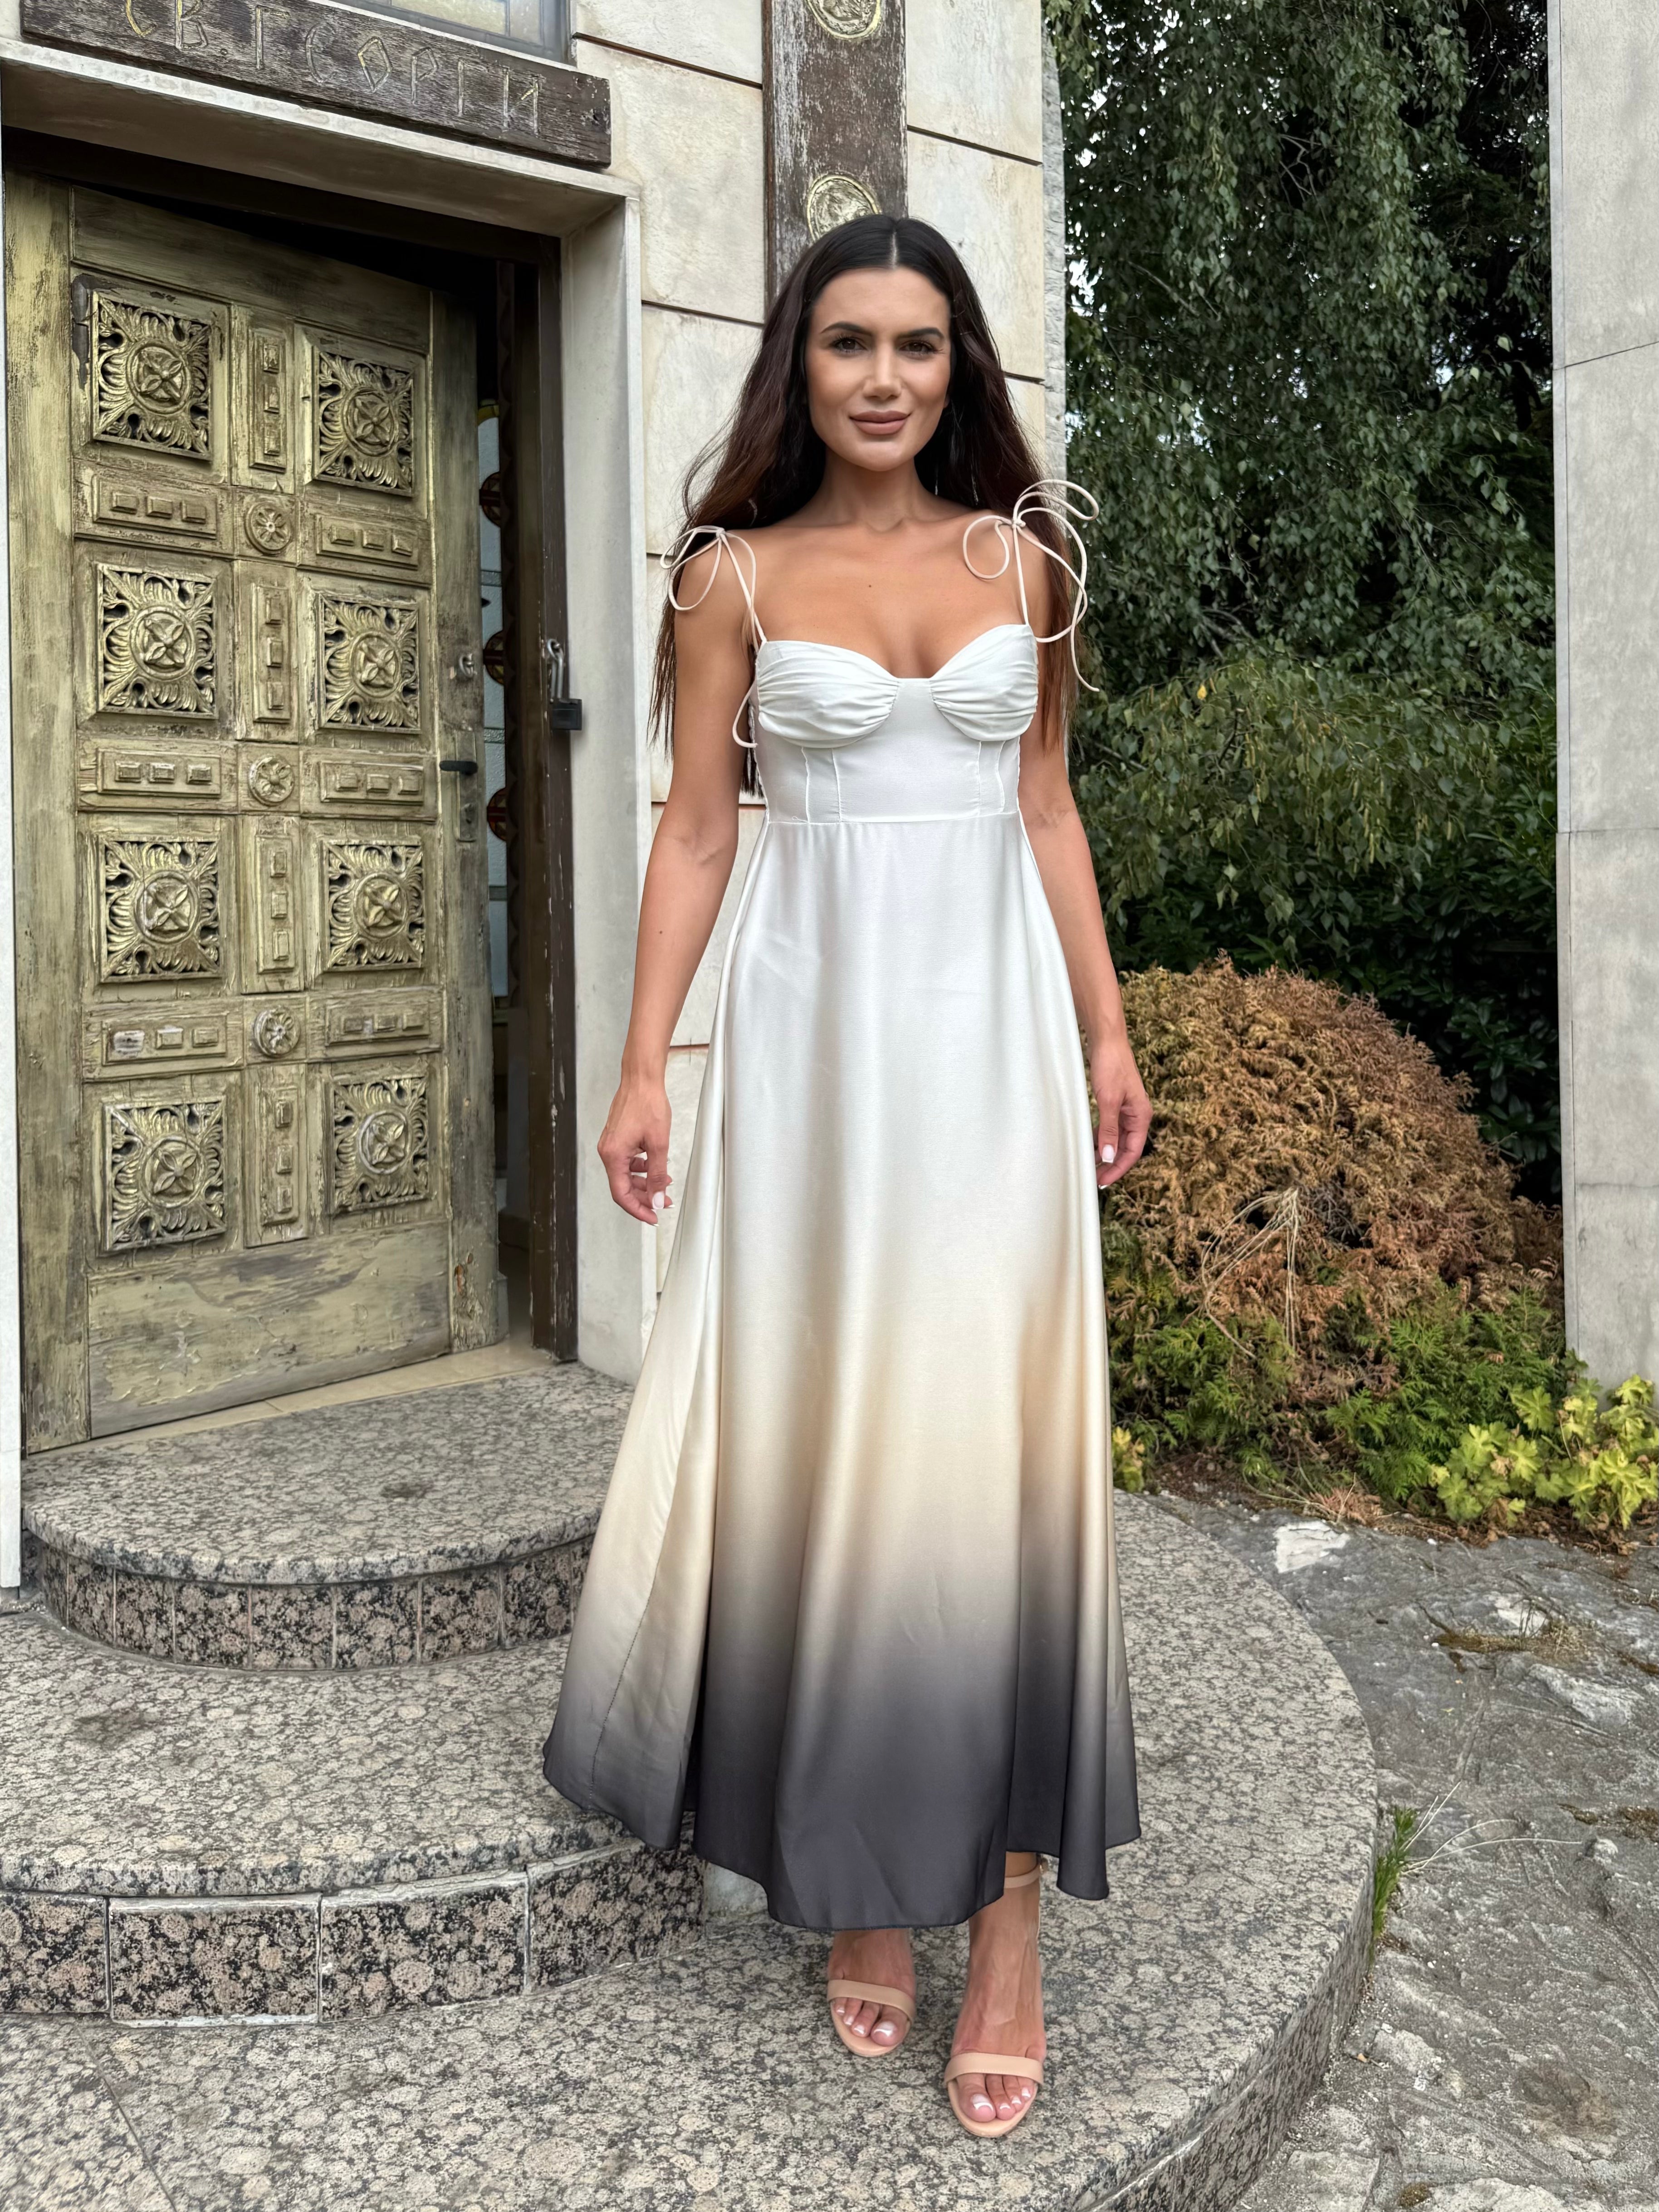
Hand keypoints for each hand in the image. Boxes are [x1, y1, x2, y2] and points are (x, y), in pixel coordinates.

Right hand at [598, 1073, 673, 1224]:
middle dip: (644, 1197)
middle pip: (623, 1186)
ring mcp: (611, 1144)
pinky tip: (655, 1167)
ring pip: (626, 1174)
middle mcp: (608, 1151)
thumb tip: (657, 1198)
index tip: (652, 1217)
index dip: (637, 1209)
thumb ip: (657, 1175)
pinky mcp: (617, 1138)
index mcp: (613, 1155)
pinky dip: (641, 1168)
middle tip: (663, 1203)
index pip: (621, 1194)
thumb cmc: (647, 1104)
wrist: (641, 1079)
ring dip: (645, 1182)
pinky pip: (626, 1161)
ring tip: (664, 1185)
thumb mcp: (658, 1144)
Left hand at [1090, 1032, 1149, 1190]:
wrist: (1107, 1041)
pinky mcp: (1116, 1104)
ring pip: (1117, 1139)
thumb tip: (1109, 1156)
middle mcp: (1136, 1115)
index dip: (1118, 1168)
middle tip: (1093, 1178)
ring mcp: (1126, 1110)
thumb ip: (1109, 1129)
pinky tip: (1089, 1144)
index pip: (1132, 1152)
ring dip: (1105, 1152)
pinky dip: (1101, 1138)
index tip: (1103, 1180)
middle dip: (1111, 1164)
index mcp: (1141, 1116)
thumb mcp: (1108, 1100)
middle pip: (1125, 1148)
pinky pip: (1110, 1128)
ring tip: (1089, 1165)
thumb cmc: (1111, 1066)